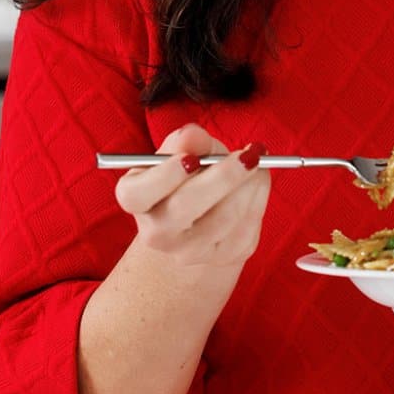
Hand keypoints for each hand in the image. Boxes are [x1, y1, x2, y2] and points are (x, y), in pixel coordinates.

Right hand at [112, 123, 270, 269]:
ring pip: (225, 217)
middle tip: (248, 155)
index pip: (138, 194)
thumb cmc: (189, 172)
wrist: (203, 213)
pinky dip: (258, 198)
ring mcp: (188, 251)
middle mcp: (156, 232)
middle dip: (223, 176)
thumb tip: (191, 135)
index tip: (192, 158)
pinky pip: (246, 228)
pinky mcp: (221, 258)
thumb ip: (187, 140)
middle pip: (185, 207)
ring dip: (249, 184)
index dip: (165, 176)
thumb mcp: (183, 149)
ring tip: (255, 161)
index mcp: (134, 198)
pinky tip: (257, 181)